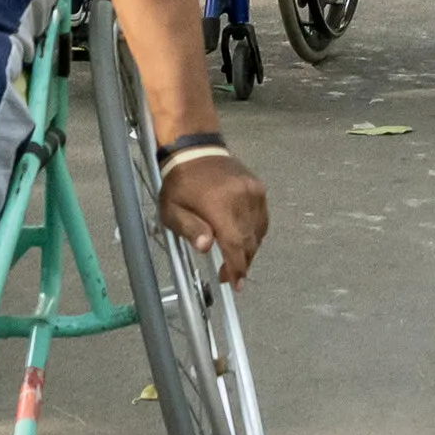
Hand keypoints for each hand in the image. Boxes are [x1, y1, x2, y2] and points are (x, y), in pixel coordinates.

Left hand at [161, 150, 268, 285]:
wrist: (196, 149)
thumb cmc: (179, 184)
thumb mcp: (172, 210)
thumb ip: (190, 229)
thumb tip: (207, 248)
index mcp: (220, 204)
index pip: (235, 243)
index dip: (237, 267)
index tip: (235, 284)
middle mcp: (243, 198)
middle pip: (249, 240)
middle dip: (242, 263)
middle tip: (229, 276)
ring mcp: (254, 191)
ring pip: (258, 231)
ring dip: (249, 249)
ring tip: (236, 260)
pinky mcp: (259, 187)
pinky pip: (262, 218)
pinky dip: (256, 233)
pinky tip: (245, 240)